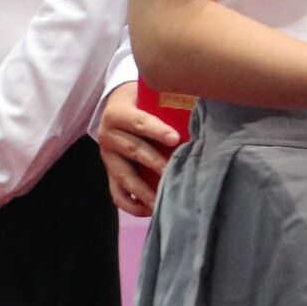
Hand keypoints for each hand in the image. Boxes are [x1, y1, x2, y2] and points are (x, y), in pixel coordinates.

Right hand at [96, 81, 181, 215]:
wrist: (115, 106)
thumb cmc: (140, 100)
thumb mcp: (147, 95)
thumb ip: (165, 102)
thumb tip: (200, 103)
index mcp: (118, 113)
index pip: (139, 122)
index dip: (157, 130)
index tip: (176, 139)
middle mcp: (108, 136)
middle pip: (133, 150)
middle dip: (154, 162)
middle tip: (173, 171)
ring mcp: (107, 157)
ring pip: (124, 175)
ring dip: (144, 190)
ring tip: (162, 200)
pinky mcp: (108, 173)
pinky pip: (116, 193)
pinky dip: (131, 204)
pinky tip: (148, 210)